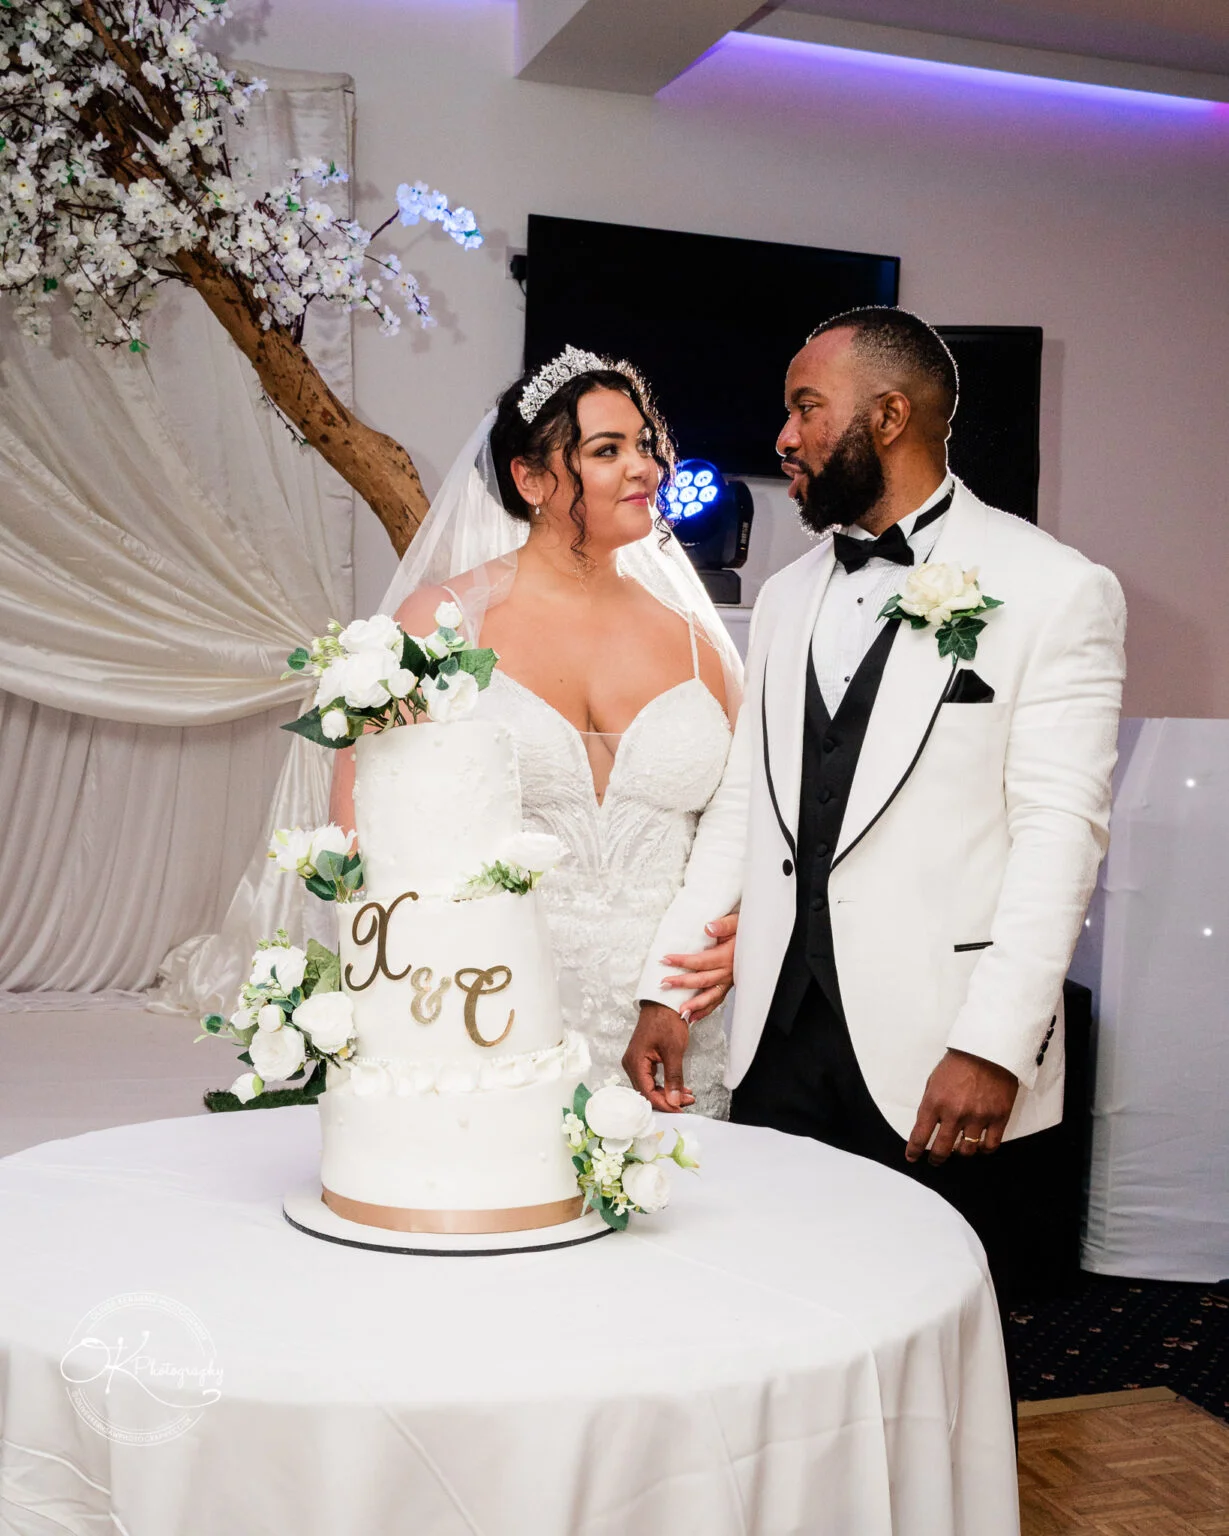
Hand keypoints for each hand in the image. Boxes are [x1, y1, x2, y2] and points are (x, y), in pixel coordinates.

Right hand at [623, 1003, 694, 1112]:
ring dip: (667, 1093)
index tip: (680, 1109)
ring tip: (686, 1095)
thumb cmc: (667, 1021)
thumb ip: (673, 1077)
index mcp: (635, 1062)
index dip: (664, 1104)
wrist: (664, 1002)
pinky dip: (665, 1084)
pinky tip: (679, 1087)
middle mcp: (631, 1064)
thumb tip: (675, 1101)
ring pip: (649, 1086)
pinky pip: (651, 1077)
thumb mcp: (674, 1051)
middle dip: (667, 1099)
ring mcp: (635, 1061)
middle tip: (687, 1101)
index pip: (647, 1093)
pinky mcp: (642, 1058)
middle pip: (646, 1092)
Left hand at [660, 911, 738, 1023]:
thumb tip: (709, 928)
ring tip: (681, 1011)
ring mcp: (728, 980)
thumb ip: (723, 925)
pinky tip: (694, 1017)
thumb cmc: (744, 930)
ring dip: (695, 1004)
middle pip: (703, 980)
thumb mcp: (736, 922)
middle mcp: (728, 971)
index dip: (683, 961)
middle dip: (682, 983)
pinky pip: (717, 1000)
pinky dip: (705, 1010)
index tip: (666, 960)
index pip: (701, 961)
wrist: (758, 939)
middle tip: (664, 984)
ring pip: (711, 996)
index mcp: (727, 956)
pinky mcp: (728, 985)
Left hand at [905, 1048, 1018, 1165]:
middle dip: (936, 1159)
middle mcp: (955, 1113)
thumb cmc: (959, 1062)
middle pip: (943, 1149)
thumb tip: (927, 1126)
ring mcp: (978, 1116)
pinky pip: (990, 1145)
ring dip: (961, 1153)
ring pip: (967, 1151)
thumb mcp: (934, 1080)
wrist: (988, 1050)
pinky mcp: (998, 1117)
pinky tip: (980, 1146)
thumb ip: (931, 1104)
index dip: (914, 1150)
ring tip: (960, 1150)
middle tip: (935, 1160)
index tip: (912, 1157)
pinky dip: (984, 1149)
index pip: (920, 1135)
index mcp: (935, 1102)